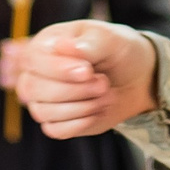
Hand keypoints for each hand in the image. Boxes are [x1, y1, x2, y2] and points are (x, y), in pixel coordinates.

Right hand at [2, 21, 157, 138]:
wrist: (135, 77)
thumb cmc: (117, 51)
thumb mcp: (109, 39)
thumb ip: (88, 43)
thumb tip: (63, 46)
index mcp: (45, 44)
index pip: (33, 60)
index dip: (58, 69)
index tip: (88, 71)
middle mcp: (38, 72)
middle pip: (33, 88)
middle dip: (74, 90)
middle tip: (104, 83)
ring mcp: (44, 98)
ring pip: (44, 111)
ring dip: (81, 106)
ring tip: (107, 94)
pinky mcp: (56, 121)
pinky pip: (55, 130)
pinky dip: (80, 123)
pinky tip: (99, 110)